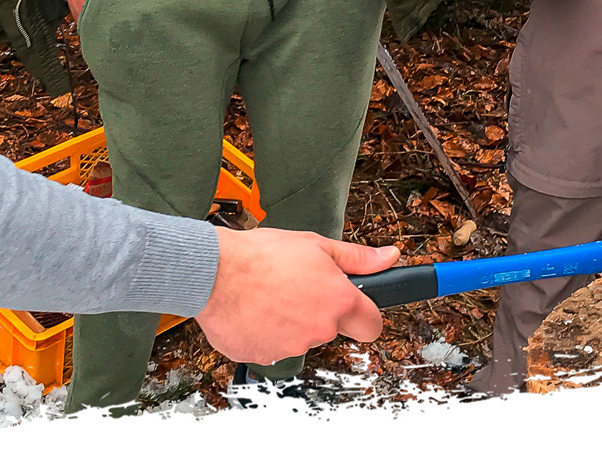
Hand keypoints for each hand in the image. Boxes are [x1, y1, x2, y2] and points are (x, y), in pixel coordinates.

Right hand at [194, 227, 398, 364]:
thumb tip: (389, 258)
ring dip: (289, 321)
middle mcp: (318, 330)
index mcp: (337, 302)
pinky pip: (270, 345)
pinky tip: (253, 307)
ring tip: (269, 293)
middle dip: (318, 311)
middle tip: (296, 286)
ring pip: (299, 337)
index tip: (357, 308)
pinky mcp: (262, 356)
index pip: (372, 325)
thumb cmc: (260, 254)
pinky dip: (264, 330)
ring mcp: (290, 347)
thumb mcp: (316, 244)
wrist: (213, 272)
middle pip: (330, 328)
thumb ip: (357, 258)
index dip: (365, 315)